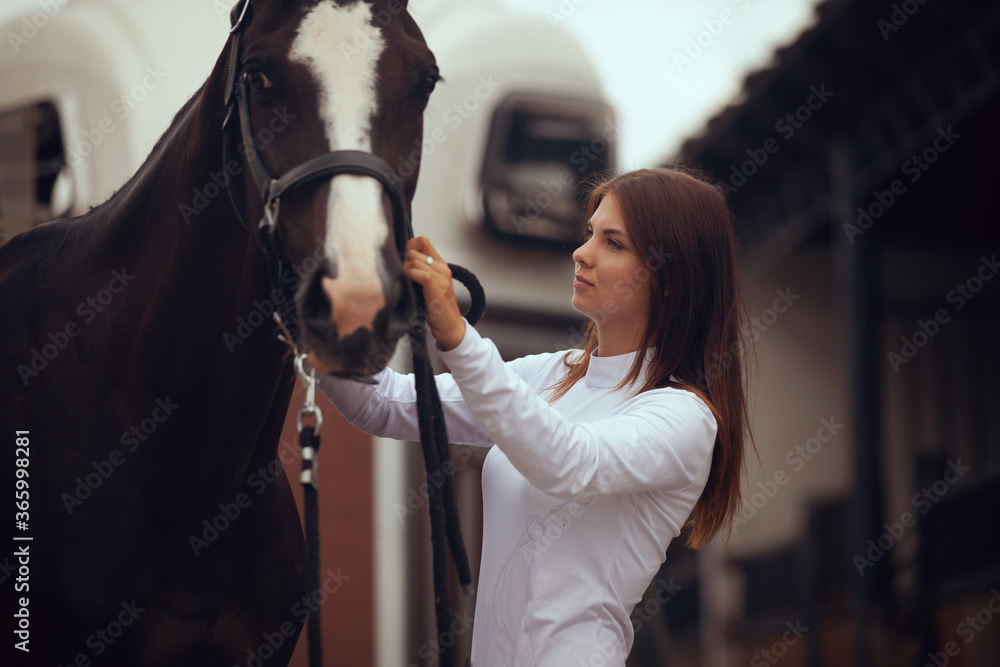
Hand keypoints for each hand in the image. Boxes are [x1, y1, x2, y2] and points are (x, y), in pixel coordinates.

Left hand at [404, 236, 465, 350]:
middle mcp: (442, 268)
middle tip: (402, 276)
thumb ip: (418, 271)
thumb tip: (399, 261)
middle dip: (403, 262)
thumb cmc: (437, 309)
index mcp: (440, 265)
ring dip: (404, 271)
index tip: (401, 259)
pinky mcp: (438, 287)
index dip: (408, 246)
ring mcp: (442, 277)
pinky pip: (419, 272)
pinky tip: (408, 285)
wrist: (450, 327)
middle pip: (414, 251)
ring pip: (414, 261)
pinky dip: (410, 276)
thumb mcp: (426, 286)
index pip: (422, 241)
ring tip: (406, 283)